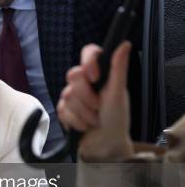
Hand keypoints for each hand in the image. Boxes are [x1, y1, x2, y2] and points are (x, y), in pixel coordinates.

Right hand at [57, 41, 133, 160]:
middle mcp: (84, 82)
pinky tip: (84, 125)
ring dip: (84, 112)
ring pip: (67, 96)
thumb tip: (124, 43)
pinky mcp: (63, 110)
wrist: (105, 143)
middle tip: (99, 107)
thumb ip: (118, 69)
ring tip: (94, 119)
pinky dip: (75, 121)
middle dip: (87, 97)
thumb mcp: (118, 93)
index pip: (88, 52)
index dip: (88, 63)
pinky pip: (62, 110)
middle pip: (73, 75)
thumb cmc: (116, 118)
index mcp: (99, 73)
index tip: (95, 77)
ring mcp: (72, 95)